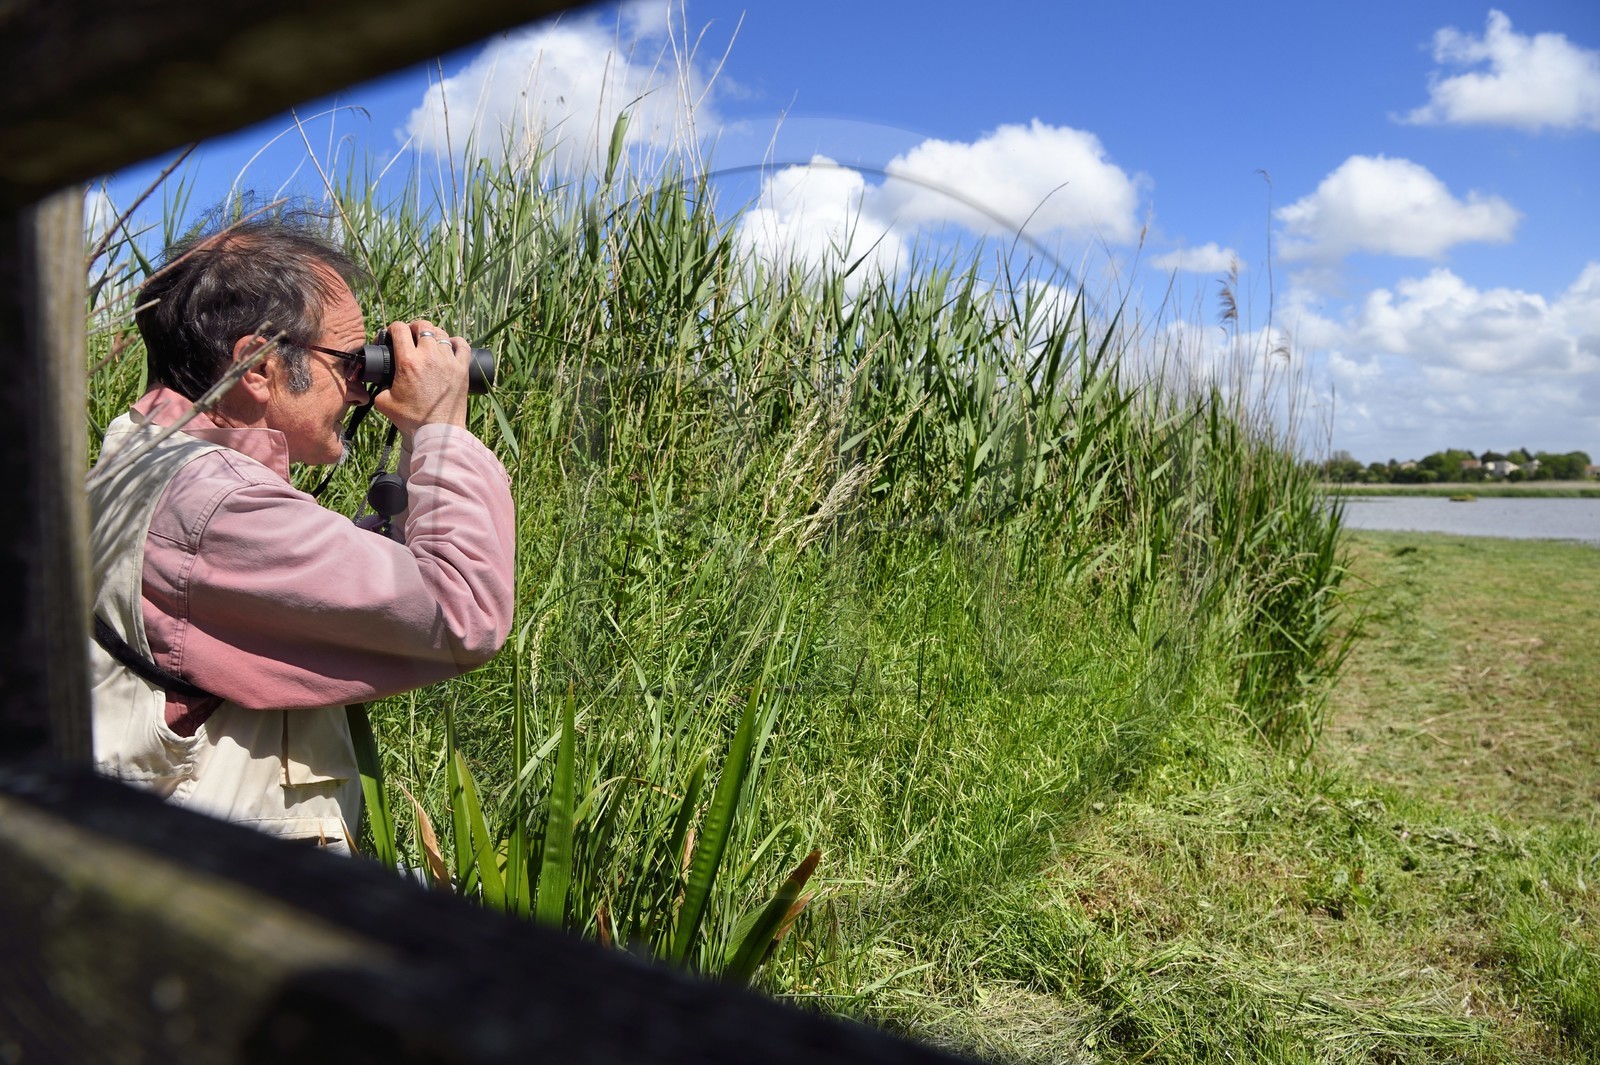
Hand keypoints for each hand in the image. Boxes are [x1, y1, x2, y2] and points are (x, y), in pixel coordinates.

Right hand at [372, 320, 470, 442]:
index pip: (399, 330)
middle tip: (412, 336)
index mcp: (407, 362)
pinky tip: (450, 345)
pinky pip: (462, 345)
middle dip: (414, 327)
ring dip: (433, 334)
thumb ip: (379, 388)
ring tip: (429, 342)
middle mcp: (428, 356)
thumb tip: (380, 382)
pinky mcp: (462, 369)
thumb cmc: (412, 419)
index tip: (393, 335)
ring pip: (441, 333)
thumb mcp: (384, 402)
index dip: (393, 328)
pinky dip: (455, 341)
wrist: (438, 431)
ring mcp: (448, 361)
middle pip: (422, 326)